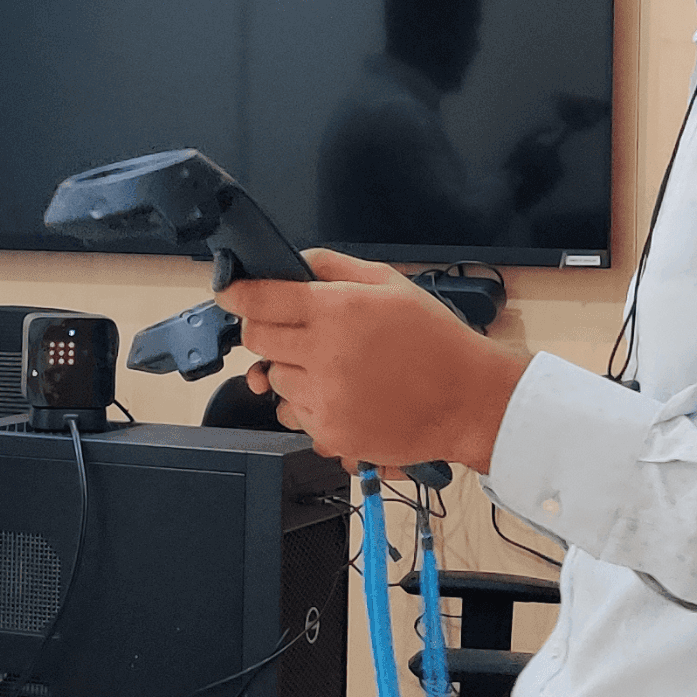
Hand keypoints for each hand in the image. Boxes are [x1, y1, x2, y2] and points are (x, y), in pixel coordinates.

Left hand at [219, 247, 530, 473]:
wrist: (469, 399)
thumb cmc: (433, 338)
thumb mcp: (388, 282)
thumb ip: (333, 266)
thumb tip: (293, 262)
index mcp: (336, 310)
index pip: (260, 299)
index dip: (236, 293)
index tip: (228, 291)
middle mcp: (324, 355)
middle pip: (258, 340)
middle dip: (266, 330)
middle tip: (293, 330)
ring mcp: (325, 399)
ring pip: (274, 379)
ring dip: (291, 370)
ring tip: (333, 366)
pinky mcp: (331, 433)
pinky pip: (295, 414)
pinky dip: (309, 404)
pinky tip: (344, 394)